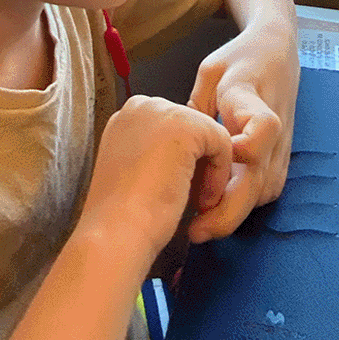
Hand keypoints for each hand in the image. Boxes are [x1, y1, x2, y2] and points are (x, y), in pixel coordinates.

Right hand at [77, 95, 232, 266]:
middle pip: (192, 130)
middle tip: (187, 199)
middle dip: (197, 165)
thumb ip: (157, 154)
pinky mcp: (186, 125)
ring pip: (209, 136)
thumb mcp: (135, 172)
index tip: (170, 192)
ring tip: (194, 203)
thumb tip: (188, 157)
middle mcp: (141, 106)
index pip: (172, 131)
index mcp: (125, 118)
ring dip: (208, 172)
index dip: (180, 164)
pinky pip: (222, 143)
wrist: (116, 233)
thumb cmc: (123, 217)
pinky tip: (200, 200)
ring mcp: (162, 111)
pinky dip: (219, 176)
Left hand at [185, 27, 299, 241]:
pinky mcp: (282, 157)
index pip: (263, 127)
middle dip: (228, 209)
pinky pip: (266, 190)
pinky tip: (216, 211)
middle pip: (261, 177)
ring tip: (199, 228)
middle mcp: (274, 128)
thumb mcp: (211, 71)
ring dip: (234, 213)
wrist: (278, 52)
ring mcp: (282, 146)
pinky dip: (243, 205)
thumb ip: (196, 107)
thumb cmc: (240, 60)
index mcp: (252, 99)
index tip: (224, 163)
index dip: (248, 148)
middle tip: (195, 230)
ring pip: (264, 191)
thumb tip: (177, 146)